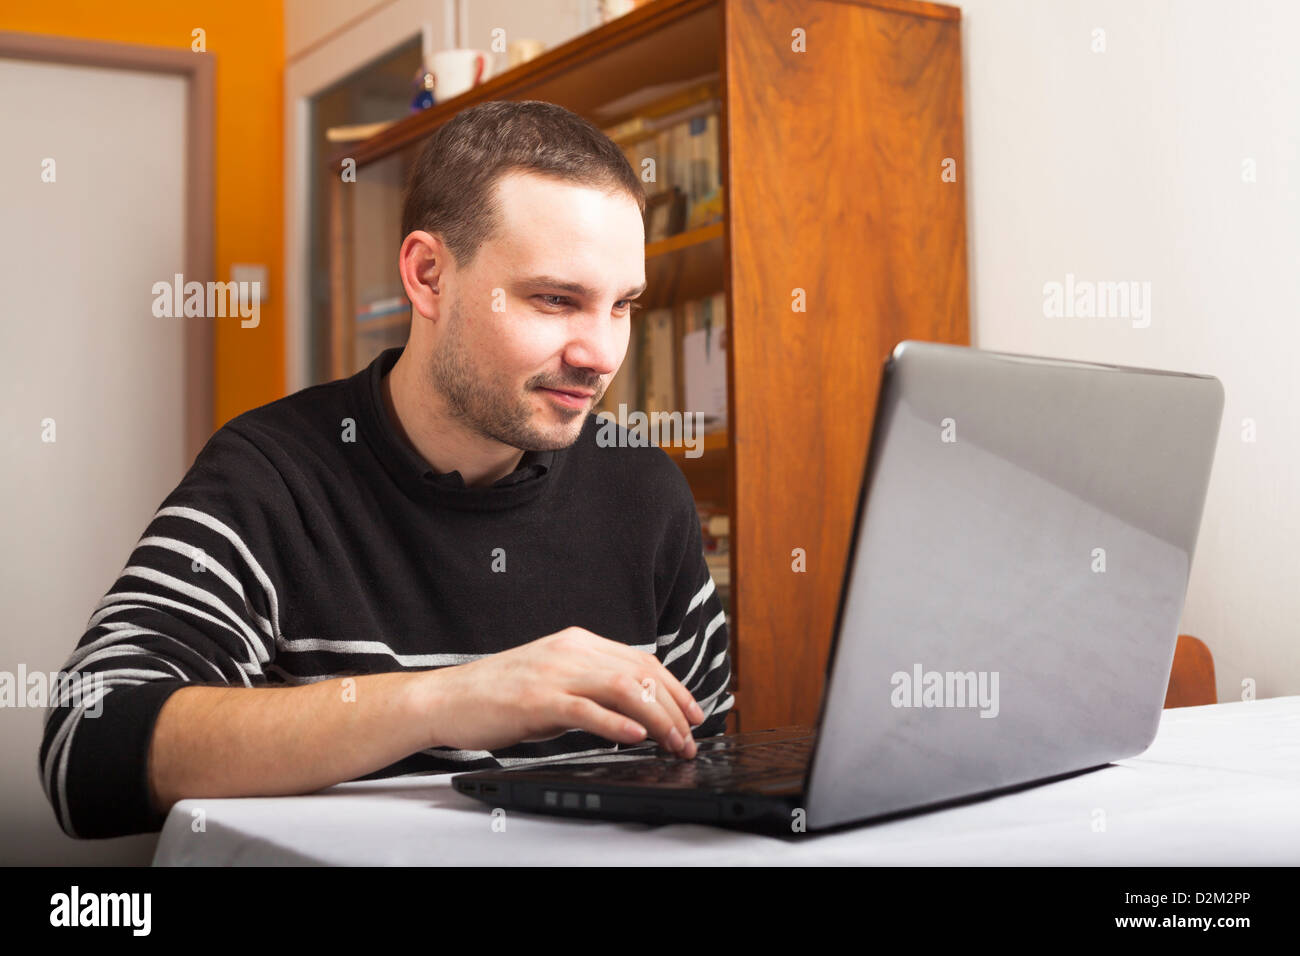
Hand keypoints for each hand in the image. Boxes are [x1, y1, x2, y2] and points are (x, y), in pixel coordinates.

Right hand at [422, 626, 704, 755]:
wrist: (449, 698)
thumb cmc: (500, 694)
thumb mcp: (556, 680)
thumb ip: (592, 687)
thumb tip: (636, 712)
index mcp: (578, 642)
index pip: (642, 660)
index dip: (675, 687)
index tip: (694, 713)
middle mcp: (571, 651)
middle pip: (640, 673)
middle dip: (674, 708)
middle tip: (690, 738)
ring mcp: (554, 673)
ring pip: (622, 688)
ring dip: (656, 718)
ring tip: (673, 742)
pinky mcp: (536, 699)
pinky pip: (585, 709)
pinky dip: (616, 723)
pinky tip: (636, 736)